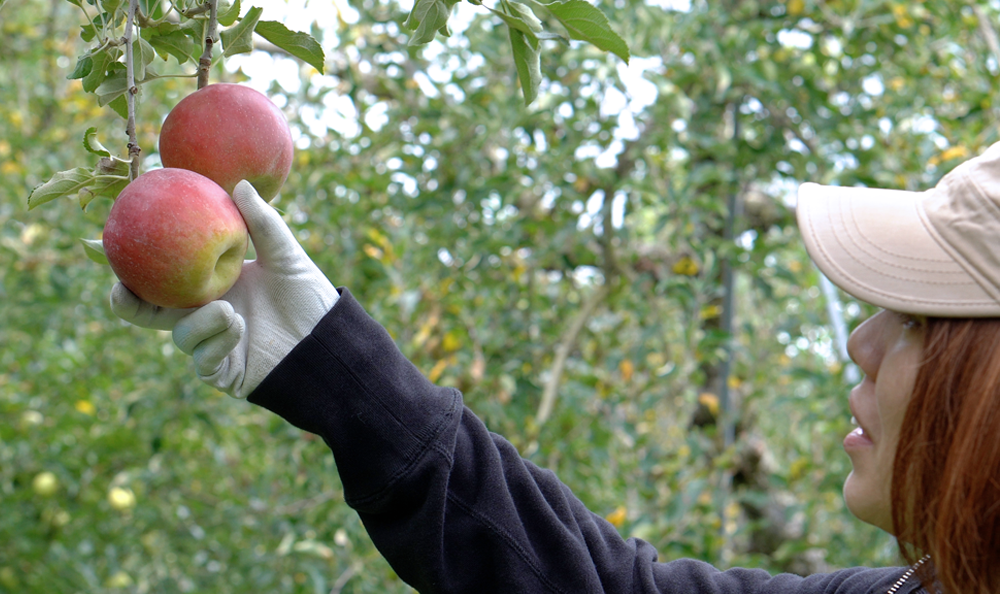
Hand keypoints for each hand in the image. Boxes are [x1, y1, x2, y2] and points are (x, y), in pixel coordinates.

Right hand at [111, 180, 338, 397]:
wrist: (328, 337)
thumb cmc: (307, 295)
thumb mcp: (285, 255)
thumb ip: (263, 223)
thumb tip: (240, 184)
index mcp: (211, 285)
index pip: (164, 277)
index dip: (138, 267)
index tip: (119, 247)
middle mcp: (205, 314)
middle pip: (151, 312)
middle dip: (128, 303)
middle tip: (120, 291)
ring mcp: (212, 343)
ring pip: (181, 336)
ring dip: (200, 323)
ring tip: (230, 312)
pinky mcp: (223, 370)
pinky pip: (204, 360)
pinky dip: (217, 343)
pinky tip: (237, 328)